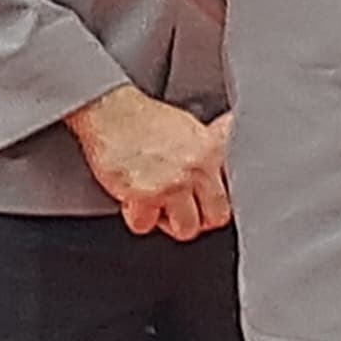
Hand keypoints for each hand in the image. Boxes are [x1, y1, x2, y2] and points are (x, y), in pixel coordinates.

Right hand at [66, 87, 230, 239]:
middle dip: (198, 219)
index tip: (203, 203)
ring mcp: (172, 184)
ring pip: (185, 228)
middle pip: (215, 217)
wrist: (111, 111)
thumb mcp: (190, 124)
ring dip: (168, 221)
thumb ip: (211, 140)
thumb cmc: (143, 117)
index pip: (229, 195)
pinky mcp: (145, 195)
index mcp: (211, 152)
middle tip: (180, 210)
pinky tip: (133, 199)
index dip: (213, 203)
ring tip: (156, 204)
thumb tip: (228, 129)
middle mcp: (196, 170)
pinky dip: (137, 216)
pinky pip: (145, 225)